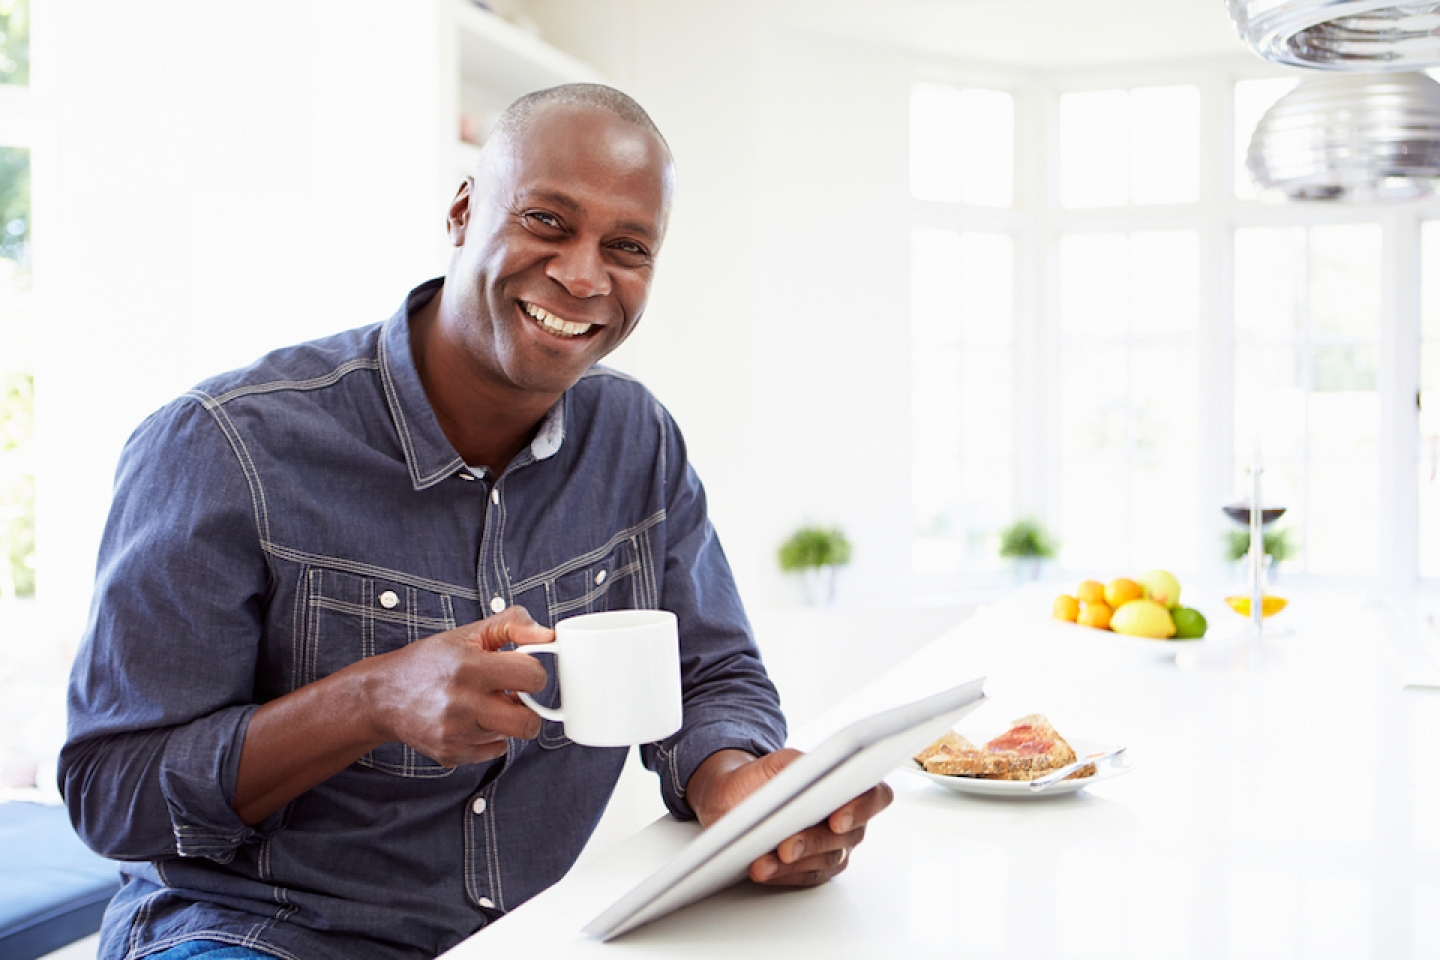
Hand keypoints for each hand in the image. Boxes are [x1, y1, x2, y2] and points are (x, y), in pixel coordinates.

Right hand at [235, 605, 553, 823]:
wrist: (383, 695)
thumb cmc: (432, 661)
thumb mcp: (469, 634)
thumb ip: (513, 626)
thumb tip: (550, 636)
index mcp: (469, 667)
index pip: (532, 677)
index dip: (534, 672)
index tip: (521, 670)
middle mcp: (461, 703)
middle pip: (528, 722)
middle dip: (529, 709)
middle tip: (514, 696)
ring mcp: (454, 734)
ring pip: (510, 735)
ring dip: (504, 720)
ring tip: (481, 703)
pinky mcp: (450, 754)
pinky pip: (493, 751)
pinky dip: (489, 737)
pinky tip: (469, 721)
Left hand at [685, 748, 893, 886]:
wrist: (736, 800)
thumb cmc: (761, 779)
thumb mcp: (776, 763)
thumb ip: (797, 765)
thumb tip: (809, 774)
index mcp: (848, 785)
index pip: (875, 796)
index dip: (862, 808)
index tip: (837, 820)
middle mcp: (848, 819)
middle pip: (846, 836)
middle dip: (813, 842)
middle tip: (786, 847)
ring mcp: (834, 848)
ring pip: (824, 861)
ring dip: (791, 864)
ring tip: (763, 862)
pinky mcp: (815, 870)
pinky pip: (804, 877)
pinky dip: (781, 874)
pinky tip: (763, 870)